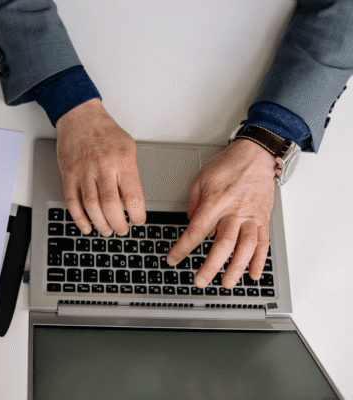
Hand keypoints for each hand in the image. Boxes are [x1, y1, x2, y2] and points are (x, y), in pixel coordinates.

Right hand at [56, 98, 145, 236]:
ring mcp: (83, 171)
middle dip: (118, 224)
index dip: (137, 214)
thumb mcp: (128, 147)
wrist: (79, 116)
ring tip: (107, 230)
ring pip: (91, 206)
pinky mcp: (68, 174)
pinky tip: (86, 226)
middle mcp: (103, 167)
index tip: (138, 220)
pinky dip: (79, 218)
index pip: (132, 195)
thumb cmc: (105, 132)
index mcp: (122, 161)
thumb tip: (133, 200)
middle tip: (122, 230)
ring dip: (100, 223)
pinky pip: (72, 201)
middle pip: (110, 205)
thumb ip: (130, 173)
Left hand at [166, 139, 276, 288]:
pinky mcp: (263, 219)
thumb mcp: (200, 180)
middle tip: (200, 281)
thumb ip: (194, 205)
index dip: (183, 248)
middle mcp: (235, 212)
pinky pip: (263, 243)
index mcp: (215, 202)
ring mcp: (252, 217)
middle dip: (210, 266)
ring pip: (246, 248)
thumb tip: (191, 224)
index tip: (173, 259)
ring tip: (227, 283)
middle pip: (223, 245)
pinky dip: (259, 261)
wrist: (255, 155)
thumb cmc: (228, 165)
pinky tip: (253, 274)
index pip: (196, 231)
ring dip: (236, 268)